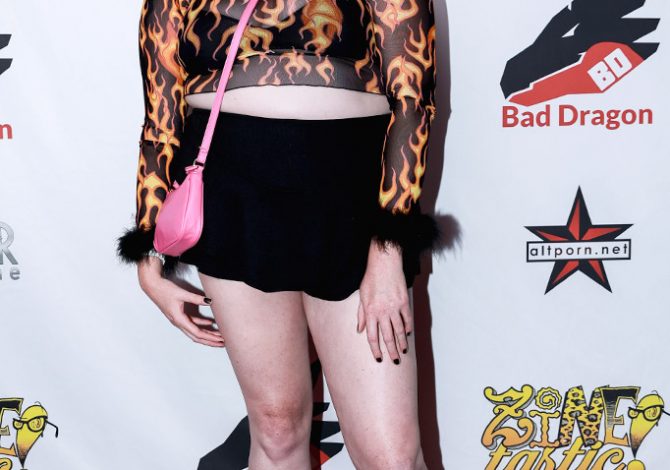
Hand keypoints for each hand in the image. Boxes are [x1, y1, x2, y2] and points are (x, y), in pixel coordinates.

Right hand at [137, 256, 224, 346]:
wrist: (152, 286)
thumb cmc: (164, 290)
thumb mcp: (181, 293)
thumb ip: (196, 298)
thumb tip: (210, 301)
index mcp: (179, 319)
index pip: (197, 333)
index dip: (210, 337)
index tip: (220, 339)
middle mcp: (179, 322)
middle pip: (197, 337)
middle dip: (210, 341)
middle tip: (223, 343)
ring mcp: (179, 320)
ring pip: (195, 331)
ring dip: (207, 335)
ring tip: (219, 336)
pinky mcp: (179, 315)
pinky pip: (192, 323)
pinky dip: (201, 324)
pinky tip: (210, 323)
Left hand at [357, 240, 411, 362]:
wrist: (385, 264)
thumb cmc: (371, 279)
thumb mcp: (362, 297)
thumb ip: (361, 315)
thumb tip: (359, 330)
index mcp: (370, 312)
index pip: (372, 336)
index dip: (375, 349)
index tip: (378, 358)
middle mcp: (382, 312)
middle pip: (387, 336)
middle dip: (391, 350)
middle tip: (395, 360)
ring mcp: (394, 308)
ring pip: (399, 330)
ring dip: (401, 342)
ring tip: (403, 351)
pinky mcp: (404, 302)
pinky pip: (407, 319)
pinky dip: (408, 327)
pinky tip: (407, 333)